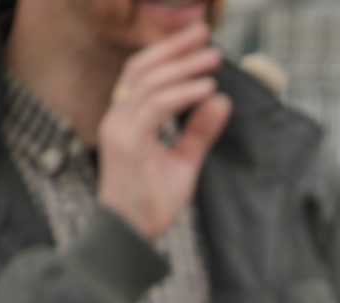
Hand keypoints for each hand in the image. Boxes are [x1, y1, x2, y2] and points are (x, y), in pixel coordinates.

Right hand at [95, 24, 231, 241]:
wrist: (132, 234)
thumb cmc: (152, 202)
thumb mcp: (184, 162)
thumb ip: (199, 132)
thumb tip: (221, 101)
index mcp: (127, 118)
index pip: (145, 73)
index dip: (169, 53)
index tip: (199, 40)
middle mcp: (118, 116)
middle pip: (143, 68)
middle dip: (174, 47)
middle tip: (205, 31)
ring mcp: (118, 126)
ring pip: (149, 83)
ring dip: (183, 67)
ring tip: (213, 59)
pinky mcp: (124, 140)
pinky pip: (155, 107)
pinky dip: (181, 94)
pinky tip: (206, 88)